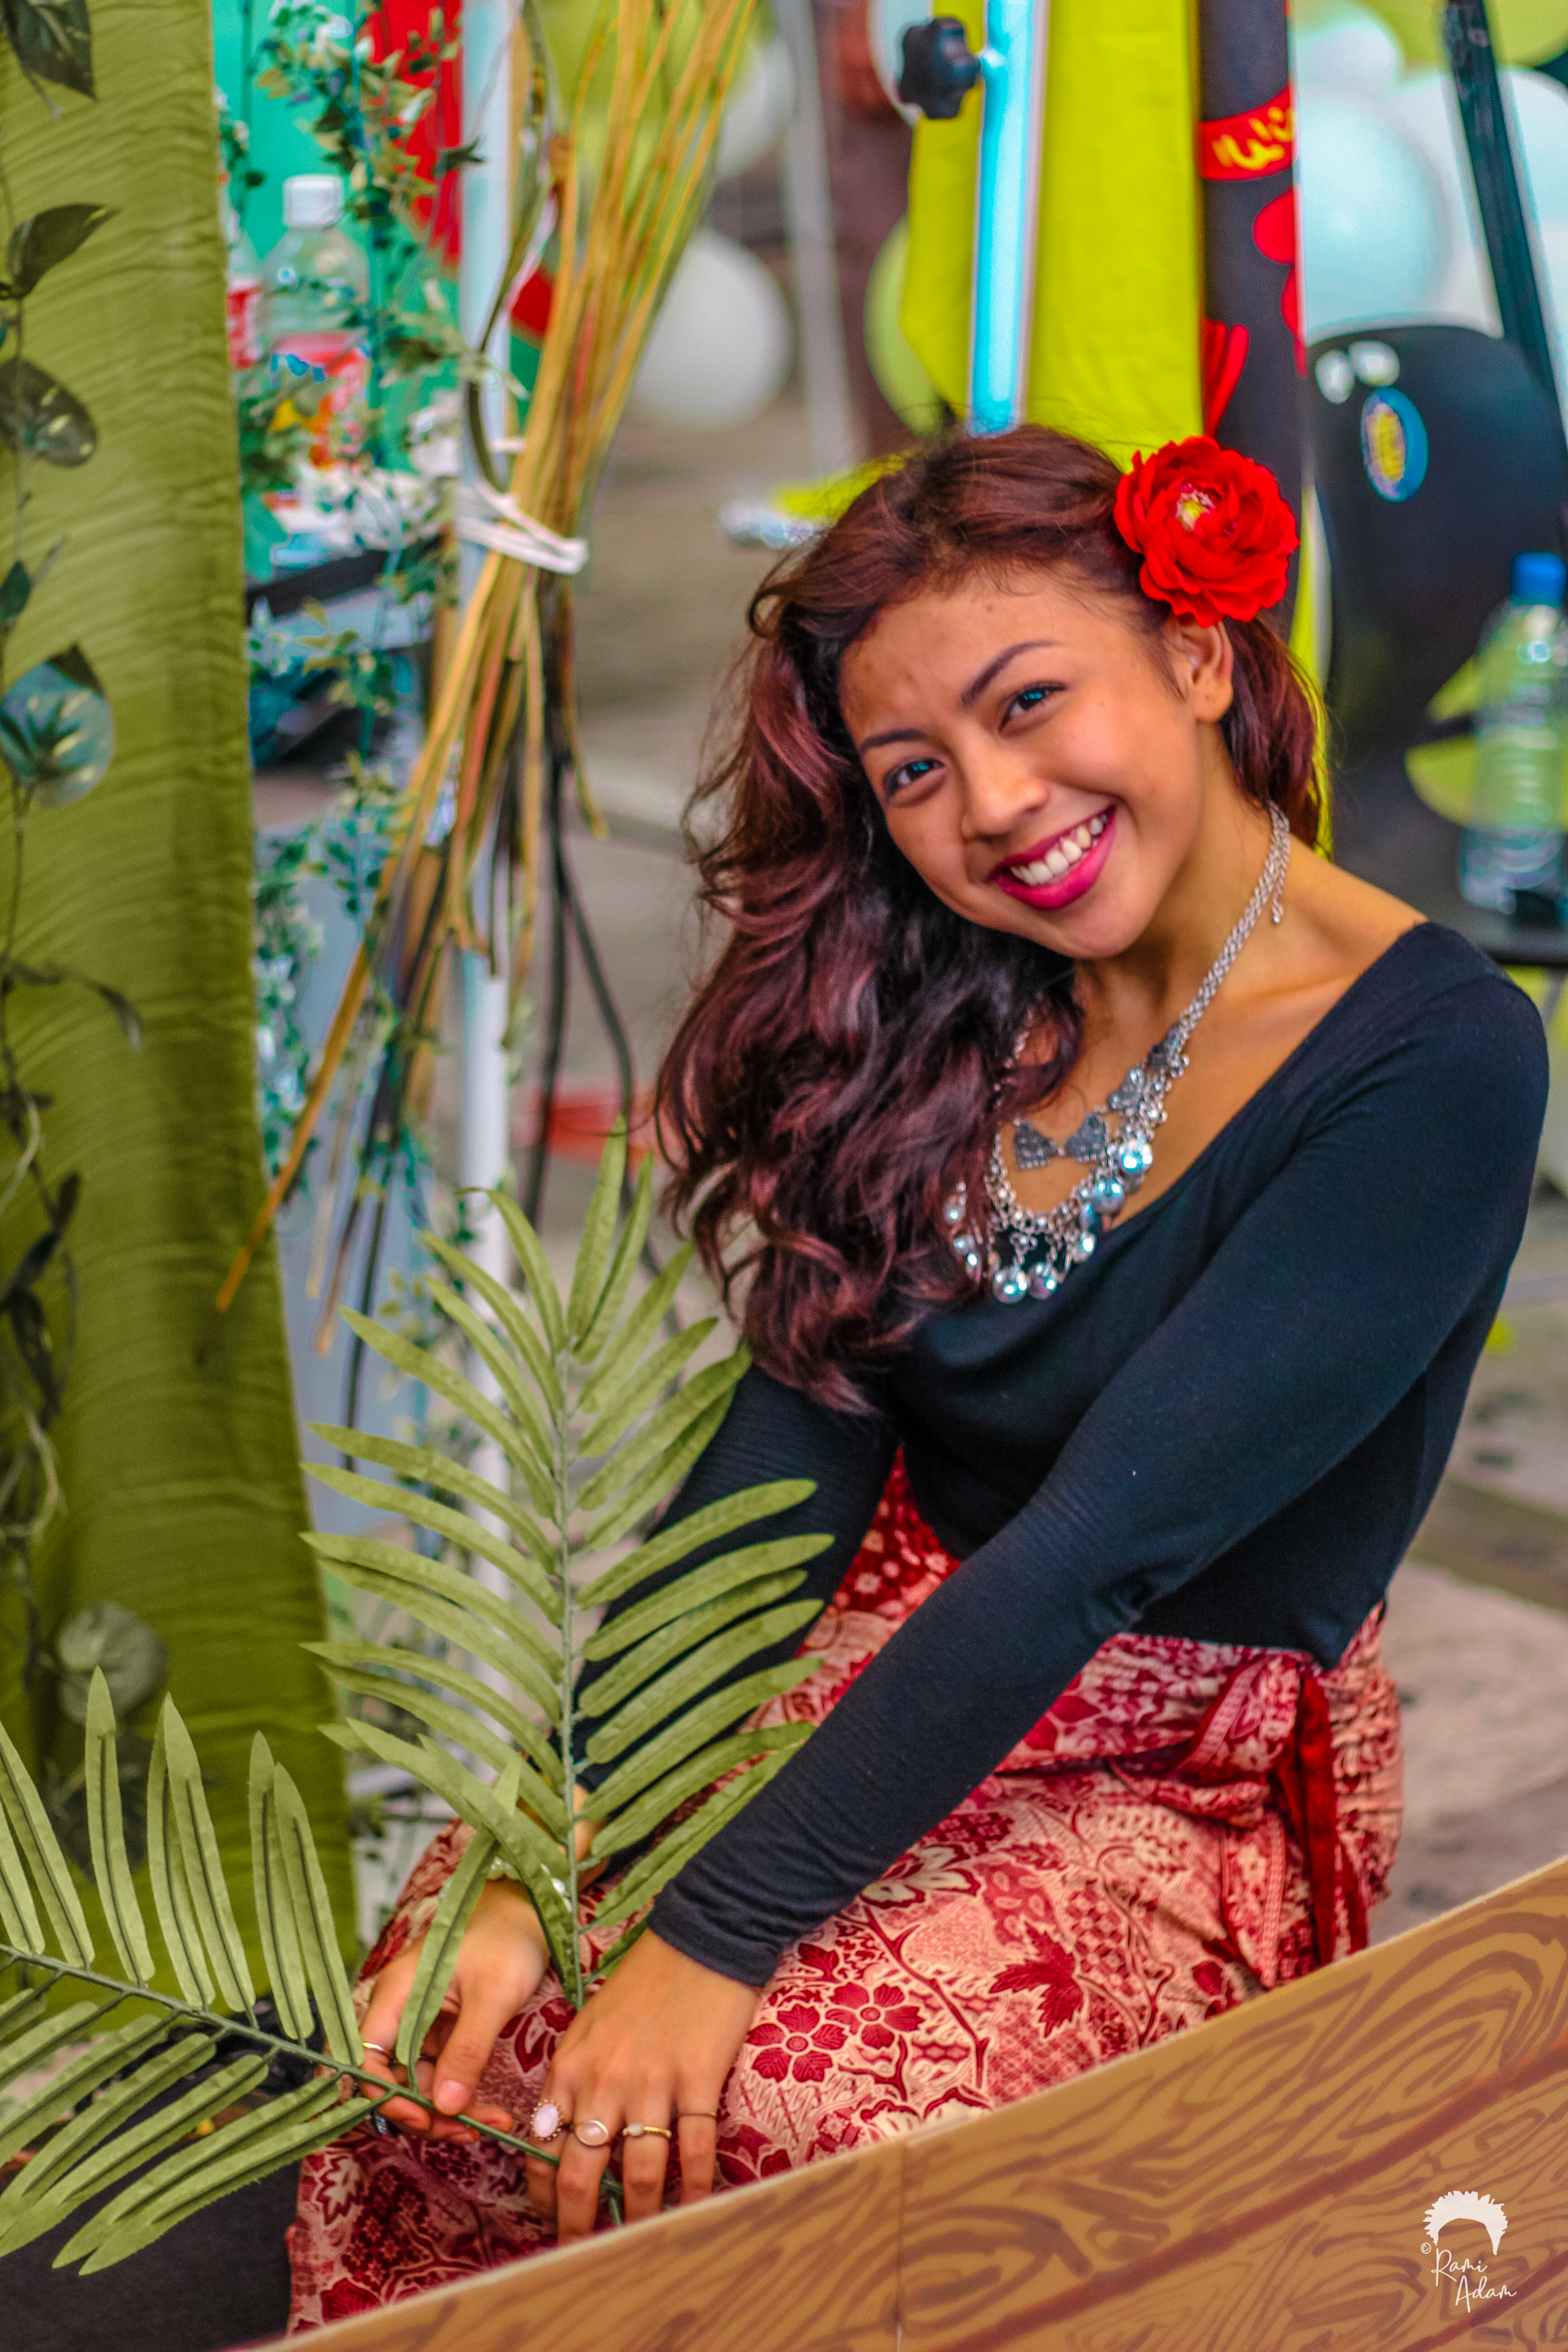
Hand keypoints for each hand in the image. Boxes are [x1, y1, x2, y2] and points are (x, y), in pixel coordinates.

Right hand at [358, 1878, 549, 2141]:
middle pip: (393, 2079)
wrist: (530, 1909)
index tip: (425, 2117)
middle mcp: (399, 2010)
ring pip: (419, 2082)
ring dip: (449, 2111)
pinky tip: (490, 2112)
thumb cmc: (507, 1939)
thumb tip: (444, 2107)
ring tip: (490, 2125)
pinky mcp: (442, 2029)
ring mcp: (420, 2021)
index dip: (386, 2096)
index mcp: (397, 1993)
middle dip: (426, 2112)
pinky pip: (442, 2073)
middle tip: (468, 2133)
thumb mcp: (492, 1995)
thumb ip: (467, 2050)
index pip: (366, 2058)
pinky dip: (462, 2095)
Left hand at [526, 1929, 758, 2240]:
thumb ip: (577, 2076)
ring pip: (637, 2173)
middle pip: (580, 2174)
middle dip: (577, 2225)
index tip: (550, 2220)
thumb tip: (568, 2131)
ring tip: (638, 2244)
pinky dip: (695, 2187)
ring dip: (638, 2217)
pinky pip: (693, 2150)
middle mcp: (602, 2082)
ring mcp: (650, 2084)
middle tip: (581, 2255)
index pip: (543, 2146)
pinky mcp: (696, 2080)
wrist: (698, 1937)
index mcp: (570, 2067)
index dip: (544, 2194)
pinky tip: (697, 2208)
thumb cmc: (643, 1980)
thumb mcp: (591, 2024)